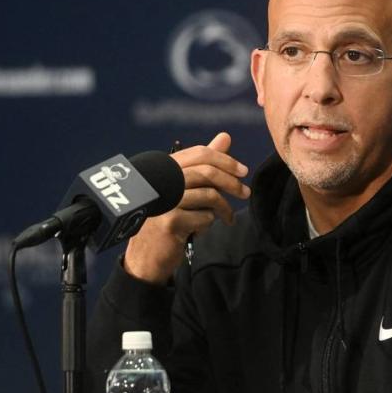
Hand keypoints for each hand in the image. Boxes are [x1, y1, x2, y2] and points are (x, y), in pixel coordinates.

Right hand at [123, 132, 248, 283]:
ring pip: (209, 196)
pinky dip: (208, 224)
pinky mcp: (169, 221)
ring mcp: (165, 201)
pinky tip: (198, 230)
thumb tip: (225, 137)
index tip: (243, 171)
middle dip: (231, 183)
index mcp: (165, 169)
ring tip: (227, 218)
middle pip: (207, 173)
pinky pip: (204, 218)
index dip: (225, 160)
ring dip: (223, 209)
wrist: (146, 256)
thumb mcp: (186, 189)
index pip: (200, 153)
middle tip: (245, 193)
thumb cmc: (169, 218)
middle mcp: (162, 181)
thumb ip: (204, 165)